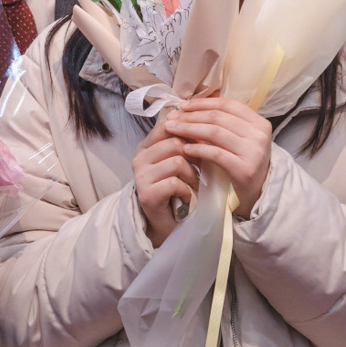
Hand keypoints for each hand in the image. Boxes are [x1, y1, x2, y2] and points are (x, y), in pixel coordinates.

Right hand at [133, 114, 200, 245]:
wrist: (166, 223)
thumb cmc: (176, 189)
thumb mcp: (180, 161)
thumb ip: (184, 143)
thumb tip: (206, 123)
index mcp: (146, 146)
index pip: (167, 125)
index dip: (190, 131)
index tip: (203, 142)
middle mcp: (140, 157)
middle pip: (175, 142)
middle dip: (195, 155)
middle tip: (202, 168)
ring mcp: (141, 175)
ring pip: (177, 161)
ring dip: (192, 175)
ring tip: (194, 185)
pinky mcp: (146, 193)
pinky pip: (174, 183)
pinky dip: (186, 191)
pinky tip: (186, 197)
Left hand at [165, 98, 272, 218]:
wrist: (258, 192)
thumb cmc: (244, 162)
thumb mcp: (241, 138)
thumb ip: (225, 122)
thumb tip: (194, 104)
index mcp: (259, 122)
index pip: (227, 105)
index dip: (203, 103)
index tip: (183, 105)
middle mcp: (259, 135)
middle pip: (218, 118)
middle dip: (191, 116)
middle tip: (172, 118)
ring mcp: (253, 152)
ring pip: (215, 133)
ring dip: (189, 129)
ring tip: (172, 129)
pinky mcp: (244, 169)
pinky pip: (215, 154)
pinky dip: (198, 149)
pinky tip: (185, 148)